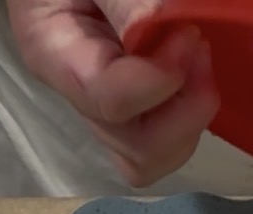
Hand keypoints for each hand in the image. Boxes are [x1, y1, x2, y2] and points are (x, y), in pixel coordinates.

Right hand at [9, 0, 220, 186]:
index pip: (110, 101)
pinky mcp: (133, 108)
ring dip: (192, 116)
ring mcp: (107, 108)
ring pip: (157, 157)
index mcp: (55, 53)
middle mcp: (79, 95)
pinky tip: (192, 66)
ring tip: (197, 56)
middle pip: (139, 151)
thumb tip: (156, 18)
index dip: (160, 80)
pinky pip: (167, 139)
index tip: (187, 34)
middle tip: (197, 47)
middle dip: (185, 111)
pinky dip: (191, 112)